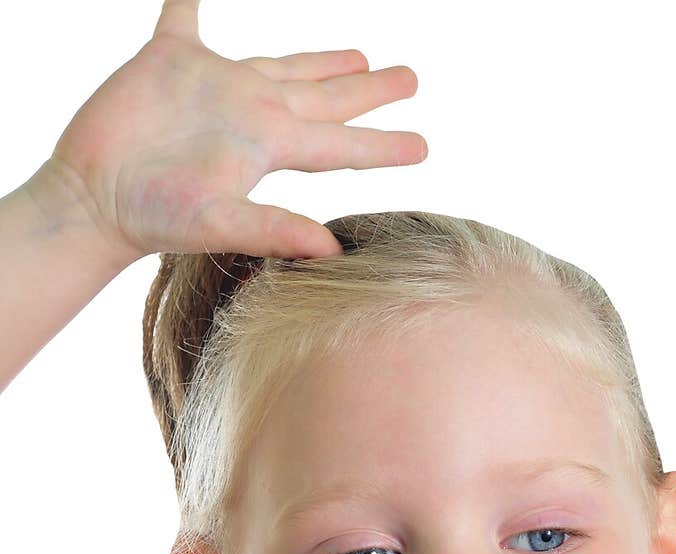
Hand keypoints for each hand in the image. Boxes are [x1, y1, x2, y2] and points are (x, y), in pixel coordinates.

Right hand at [44, 0, 426, 262]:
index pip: (341, 144)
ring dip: (320, 57)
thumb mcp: (219, 224)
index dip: (383, 144)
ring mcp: (215, 84)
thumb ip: (275, 230)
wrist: (94, 196)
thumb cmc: (155, 217)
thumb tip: (333, 250)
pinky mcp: (170, 59)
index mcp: (270, 145)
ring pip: (281, 61)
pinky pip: (187, 13)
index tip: (424, 145)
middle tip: (410, 78)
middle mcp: (252, 111)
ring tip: (358, 51)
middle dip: (367, 88)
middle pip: (325, 96)